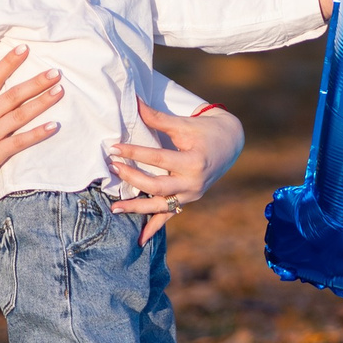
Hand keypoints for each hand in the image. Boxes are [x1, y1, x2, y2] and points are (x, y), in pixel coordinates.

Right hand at [0, 46, 63, 208]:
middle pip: (13, 95)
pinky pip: (20, 142)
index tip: (24, 49)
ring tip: (59, 91)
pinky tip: (54, 126)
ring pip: (20, 115)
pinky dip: (38, 134)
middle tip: (55, 72)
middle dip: (35, 83)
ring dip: (42, 102)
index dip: (8, 63)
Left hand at [109, 101, 244, 241]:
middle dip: (132, 179)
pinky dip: (154, 228)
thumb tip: (133, 101)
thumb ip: (156, 118)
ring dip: (136, 208)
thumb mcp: (182, 124)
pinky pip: (169, 217)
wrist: (230, 144)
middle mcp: (193, 183)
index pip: (158, 159)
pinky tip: (139, 240)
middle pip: (157, 186)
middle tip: (112, 168)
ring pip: (160, 206)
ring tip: (114, 208)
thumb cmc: (204, 131)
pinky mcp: (188, 201)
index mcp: (193, 162)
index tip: (115, 148)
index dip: (135, 153)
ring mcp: (191, 196)